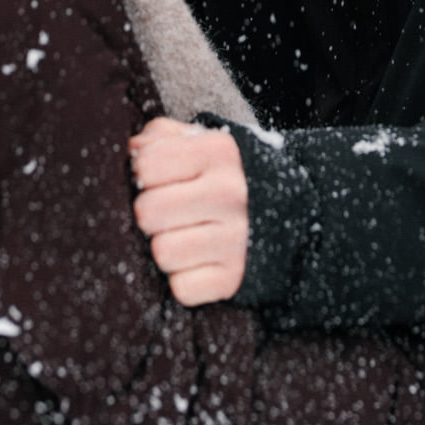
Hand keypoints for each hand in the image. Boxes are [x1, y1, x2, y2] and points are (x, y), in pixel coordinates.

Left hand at [128, 117, 248, 305]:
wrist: (292, 215)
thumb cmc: (227, 175)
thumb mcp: (202, 142)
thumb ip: (162, 137)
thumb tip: (133, 150)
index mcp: (219, 152)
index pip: (146, 165)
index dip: (144, 173)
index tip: (159, 178)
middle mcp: (231, 193)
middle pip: (148, 211)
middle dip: (150, 214)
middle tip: (168, 212)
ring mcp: (237, 238)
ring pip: (162, 252)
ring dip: (165, 248)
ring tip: (184, 236)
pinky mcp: (236, 277)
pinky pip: (181, 288)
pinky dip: (184, 279)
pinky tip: (199, 262)